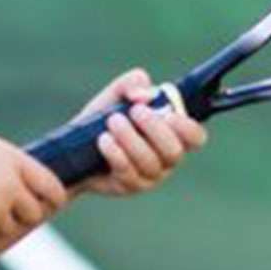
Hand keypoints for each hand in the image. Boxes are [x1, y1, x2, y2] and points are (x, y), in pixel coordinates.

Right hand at [0, 130, 68, 246]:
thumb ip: (3, 166)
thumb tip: (25, 186)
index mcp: (11, 158)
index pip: (50, 184)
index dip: (53, 199)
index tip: (51, 205)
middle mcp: (9, 181)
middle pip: (32, 213)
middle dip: (20, 218)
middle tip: (3, 215)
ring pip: (7, 228)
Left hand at [74, 68, 207, 196]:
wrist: (75, 145)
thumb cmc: (105, 117)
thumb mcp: (117, 94)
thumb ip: (132, 84)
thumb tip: (144, 94)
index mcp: (172, 134)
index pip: (195, 137)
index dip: (187, 127)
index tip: (168, 114)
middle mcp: (166, 158)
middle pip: (174, 151)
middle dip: (155, 129)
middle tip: (135, 111)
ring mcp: (149, 175)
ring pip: (149, 162)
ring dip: (131, 139)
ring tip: (112, 121)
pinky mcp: (130, 186)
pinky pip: (128, 173)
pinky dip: (116, 153)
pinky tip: (104, 140)